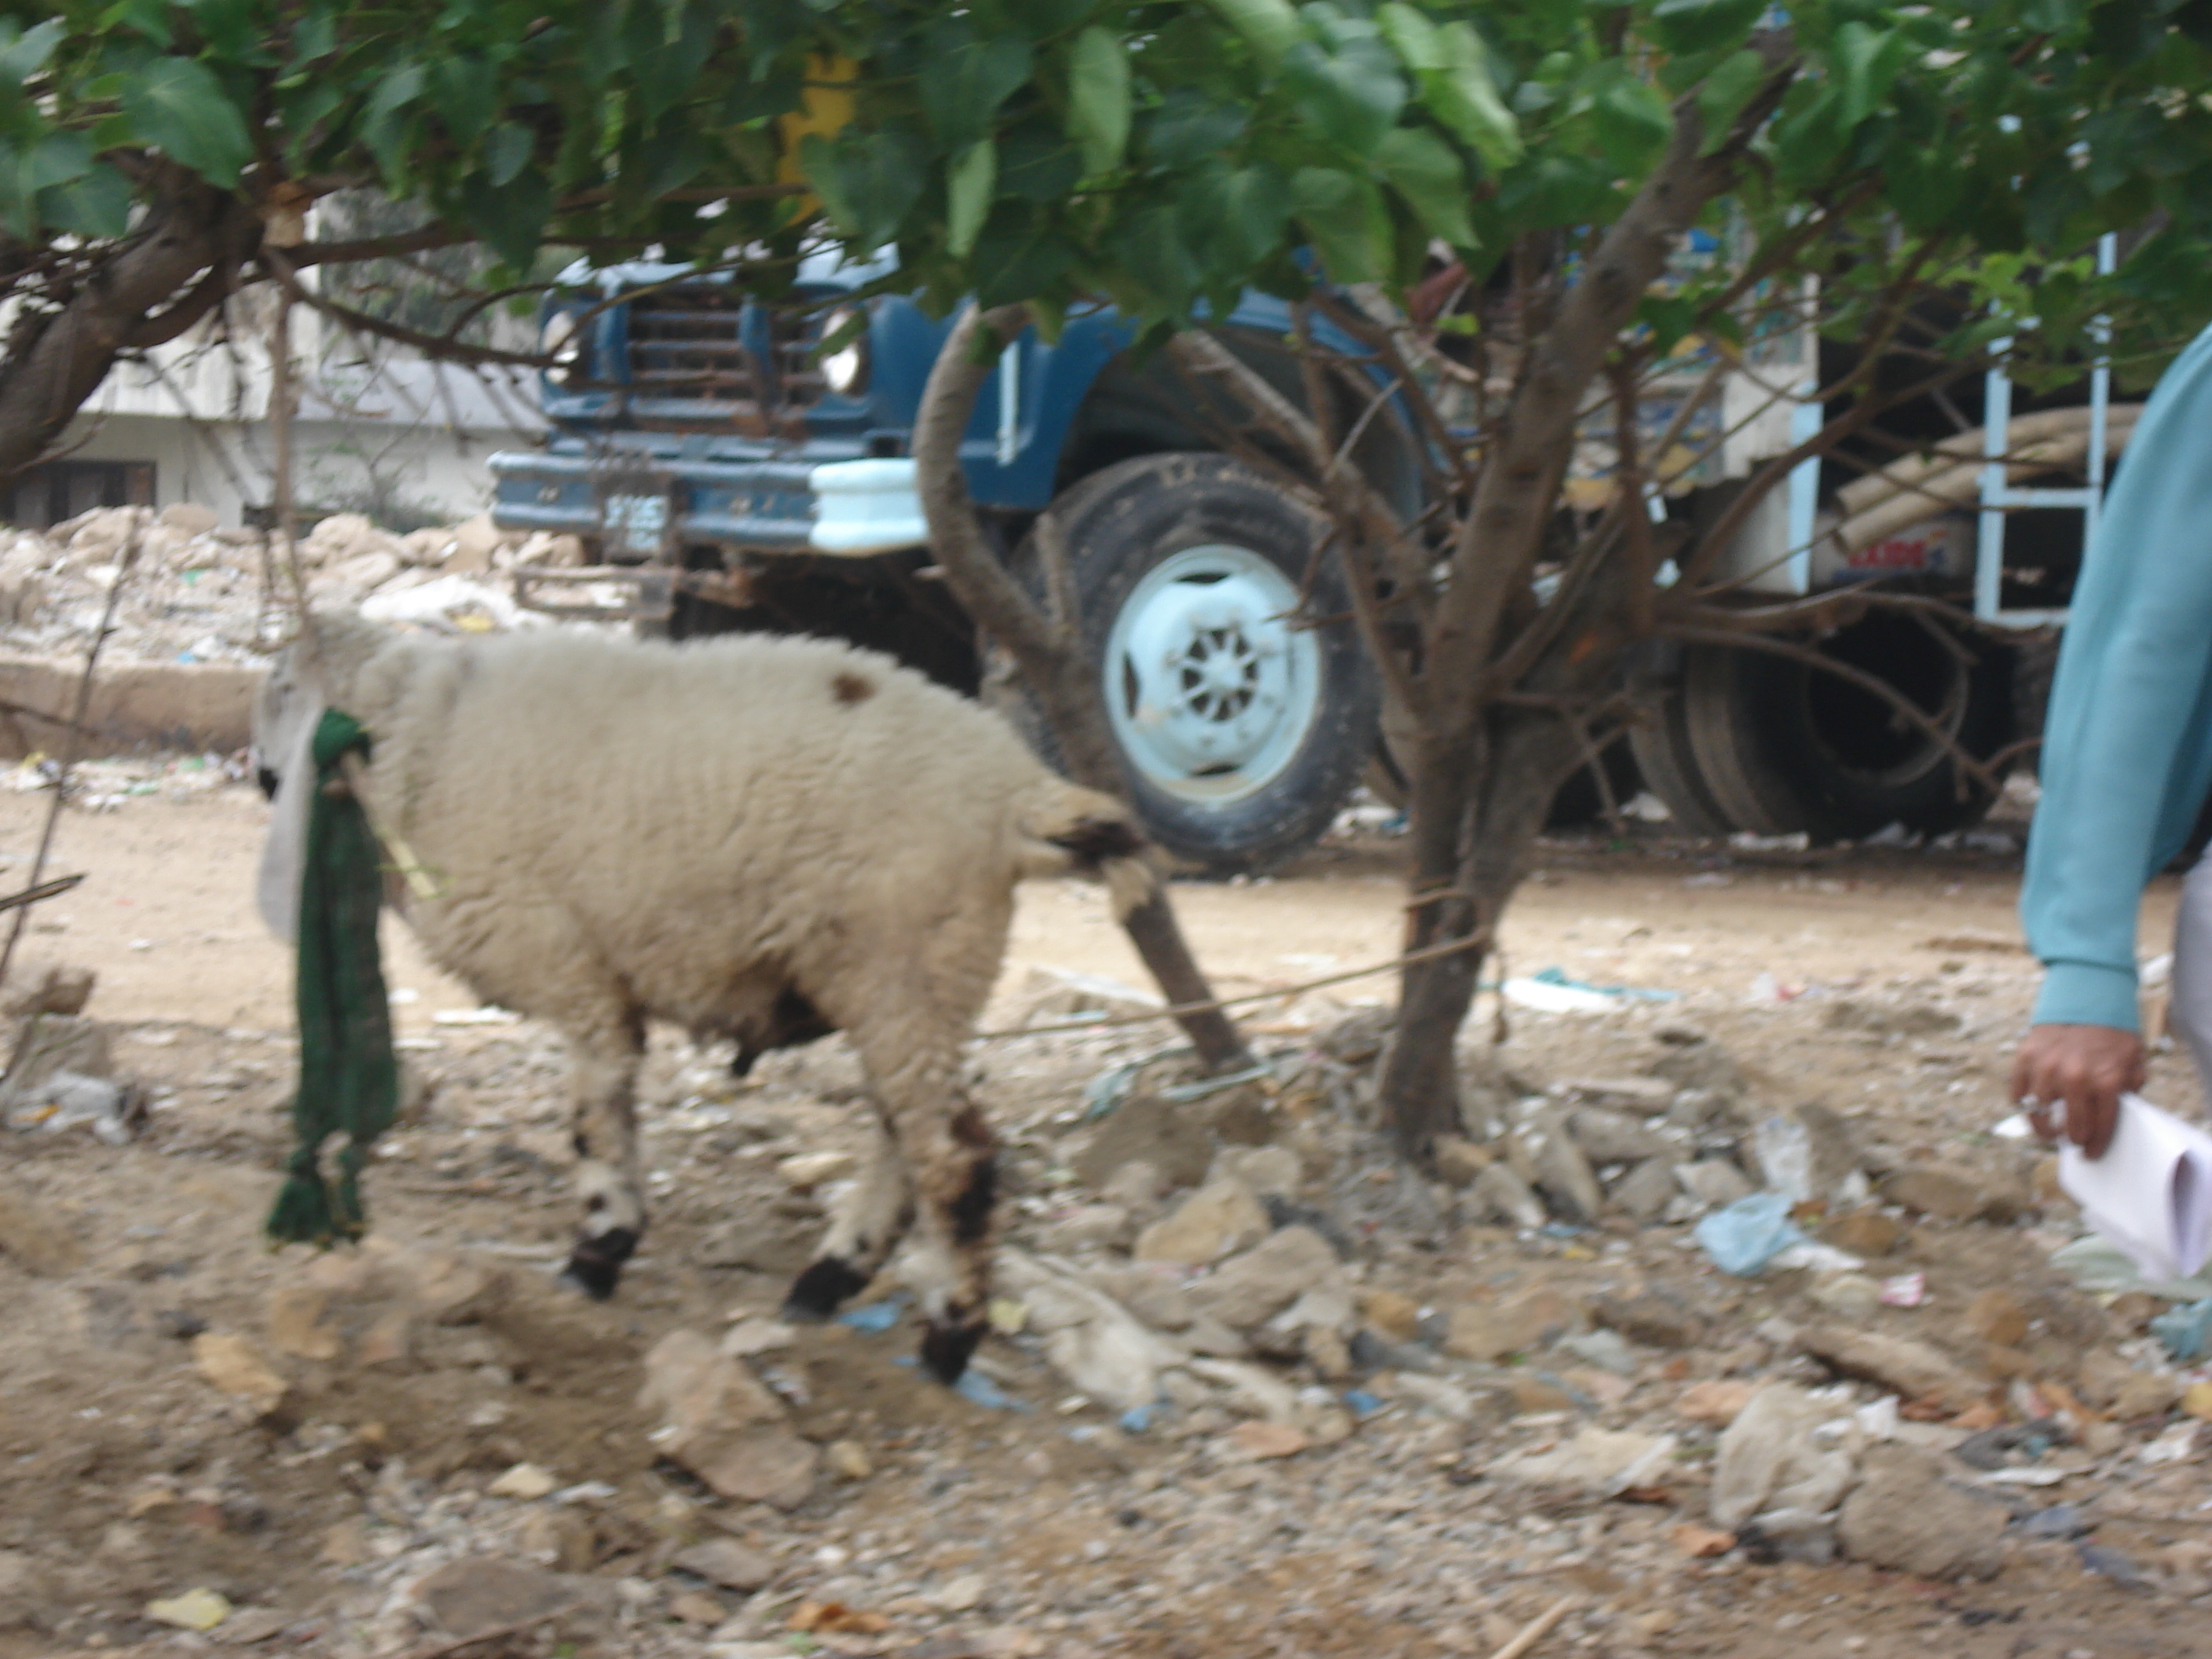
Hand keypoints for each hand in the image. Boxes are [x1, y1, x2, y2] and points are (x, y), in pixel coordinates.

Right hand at [2011, 1023, 2145, 1157]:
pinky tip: (2032, 1105)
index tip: (2091, 1153)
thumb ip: (2129, 1089)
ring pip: (2038, 1113)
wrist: (2087, 995)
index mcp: (2106, 1081)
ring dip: (2043, 1126)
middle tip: (2071, 1141)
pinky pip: (2018, 1092)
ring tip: (2048, 1130)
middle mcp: (2075, 1078)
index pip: (2101, 1127)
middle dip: (2071, 1139)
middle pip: (2068, 1126)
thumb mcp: (2135, 1060)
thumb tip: (2117, 1114)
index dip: (2096, 1145)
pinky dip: (2023, 1102)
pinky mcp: (2026, 1057)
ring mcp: (2047, 1068)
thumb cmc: (2112, 1032)